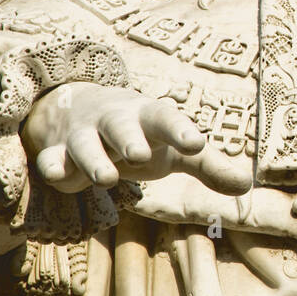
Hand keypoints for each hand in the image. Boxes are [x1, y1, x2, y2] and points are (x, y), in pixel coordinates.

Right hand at [21, 82, 251, 196]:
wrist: (78, 110)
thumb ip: (208, 166)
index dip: (180, 130)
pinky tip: (56, 176)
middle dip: (129, 138)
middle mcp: (115, 122)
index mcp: (149, 117)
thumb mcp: (173, 148)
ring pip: (85, 145)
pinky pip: (50, 159)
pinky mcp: (56, 153)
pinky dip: (51, 166)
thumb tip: (247, 186)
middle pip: (121, 126)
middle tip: (140, 154)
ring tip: (106, 179)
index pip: (167, 119)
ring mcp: (83, 135)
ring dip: (93, 160)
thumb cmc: (140, 135)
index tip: (196, 142)